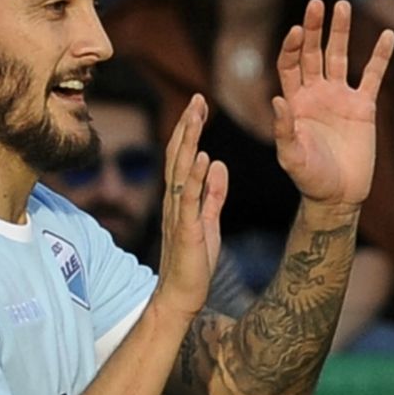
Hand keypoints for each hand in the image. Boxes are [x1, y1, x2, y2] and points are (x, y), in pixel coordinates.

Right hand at [151, 94, 229, 319]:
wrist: (182, 296)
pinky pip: (190, 199)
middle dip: (188, 126)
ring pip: (181, 171)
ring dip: (189, 142)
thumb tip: (218, 163)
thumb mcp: (208, 221)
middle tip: (198, 98)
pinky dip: (197, 177)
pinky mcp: (186, 230)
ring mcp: (178, 214)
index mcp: (181, 198)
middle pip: (179, 156)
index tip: (200, 105)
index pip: (183, 157)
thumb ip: (213, 193)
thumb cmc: (193, 262)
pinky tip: (204, 158)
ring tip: (197, 116)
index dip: (190, 130)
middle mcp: (175, 201)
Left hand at [272, 0, 393, 206]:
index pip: (289, 64)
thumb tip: (278, 99)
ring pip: (340, 57)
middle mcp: (316, 93)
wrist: (338, 195)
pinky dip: (380, 56)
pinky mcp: (364, 107)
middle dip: (315, 28)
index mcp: (295, 101)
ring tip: (342, 6)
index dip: (291, 46)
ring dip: (341, 32)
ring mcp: (340, 97)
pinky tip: (387, 35)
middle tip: (318, 3)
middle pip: (313, 52)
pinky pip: (373, 76)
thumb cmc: (309, 179)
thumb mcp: (291, 157)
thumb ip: (284, 129)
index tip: (295, 30)